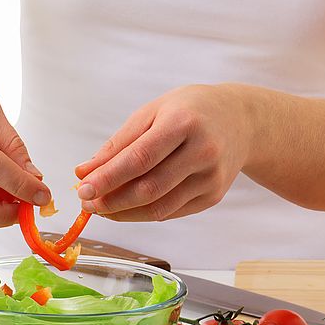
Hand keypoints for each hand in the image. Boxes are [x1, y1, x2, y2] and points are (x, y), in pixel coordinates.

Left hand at [74, 84, 251, 221]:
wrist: (242, 120)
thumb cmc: (191, 111)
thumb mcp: (153, 112)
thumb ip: (119, 143)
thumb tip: (84, 171)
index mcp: (184, 123)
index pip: (139, 158)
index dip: (108, 178)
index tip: (82, 188)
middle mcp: (202, 151)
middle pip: (149, 188)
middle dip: (112, 200)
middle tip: (88, 203)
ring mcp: (211, 177)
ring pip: (159, 208)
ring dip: (124, 213)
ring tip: (102, 208)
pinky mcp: (213, 195)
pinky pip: (171, 211)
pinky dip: (143, 213)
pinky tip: (126, 208)